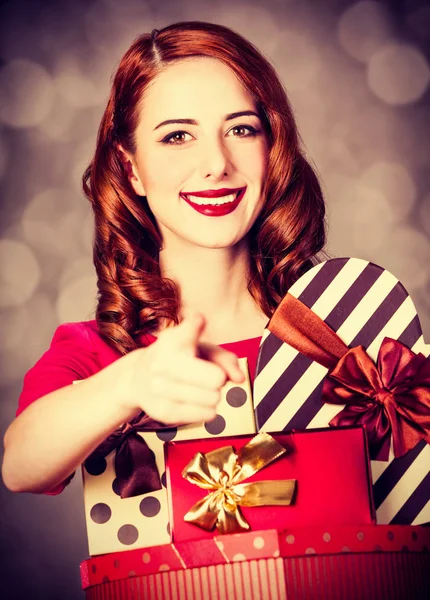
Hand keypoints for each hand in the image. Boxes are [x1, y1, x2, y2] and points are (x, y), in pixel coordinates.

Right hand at [115, 313, 244, 424]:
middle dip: (218, 378)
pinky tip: (192, 401)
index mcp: (173, 340)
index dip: (196, 325)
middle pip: (216, 378)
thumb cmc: (179, 359)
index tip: (198, 321)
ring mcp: (160, 388)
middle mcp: (163, 362)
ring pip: (213, 398)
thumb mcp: (201, 349)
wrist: (138, 378)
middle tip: (207, 375)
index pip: (190, 329)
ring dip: (212, 395)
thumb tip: (239, 378)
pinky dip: (207, 409)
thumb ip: (225, 358)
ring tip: (197, 388)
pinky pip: (207, 414)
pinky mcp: (163, 412)